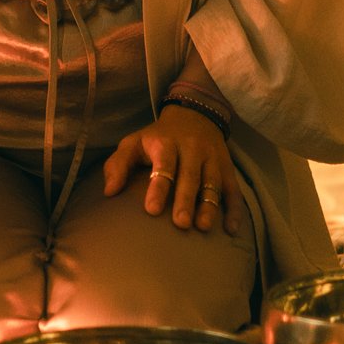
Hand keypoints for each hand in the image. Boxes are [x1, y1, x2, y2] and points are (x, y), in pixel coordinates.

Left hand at [101, 104, 242, 234]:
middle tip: (180, 224)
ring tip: (203, 227)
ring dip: (209, 206)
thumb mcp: (134, 142)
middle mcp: (192, 148)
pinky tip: (231, 229)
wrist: (194, 115)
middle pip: (190, 175)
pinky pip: (233, 189)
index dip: (158, 187)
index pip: (164, 164)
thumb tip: (108, 192)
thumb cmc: (157, 138)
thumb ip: (118, 164)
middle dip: (186, 199)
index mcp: (166, 142)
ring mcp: (212, 158)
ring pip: (213, 183)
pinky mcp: (227, 168)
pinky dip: (234, 209)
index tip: (151, 210)